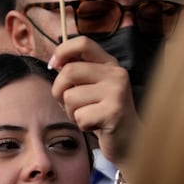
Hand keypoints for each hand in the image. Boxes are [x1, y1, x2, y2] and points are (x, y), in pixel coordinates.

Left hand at [49, 36, 140, 164]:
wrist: (129, 140)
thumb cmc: (103, 113)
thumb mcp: (92, 87)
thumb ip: (77, 72)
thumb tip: (55, 62)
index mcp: (109, 64)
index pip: (83, 43)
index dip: (62, 51)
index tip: (54, 66)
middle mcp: (116, 74)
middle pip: (69, 72)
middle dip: (59, 91)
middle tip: (69, 104)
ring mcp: (117, 92)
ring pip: (70, 97)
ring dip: (72, 112)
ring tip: (88, 116)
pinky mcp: (113, 112)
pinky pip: (79, 116)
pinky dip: (81, 125)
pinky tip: (96, 126)